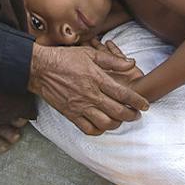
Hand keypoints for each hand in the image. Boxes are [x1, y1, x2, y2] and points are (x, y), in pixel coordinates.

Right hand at [29, 39, 146, 134]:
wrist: (40, 68)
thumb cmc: (65, 58)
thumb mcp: (90, 53)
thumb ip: (112, 60)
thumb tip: (131, 63)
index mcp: (97, 78)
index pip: (123, 94)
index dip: (137, 101)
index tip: (145, 105)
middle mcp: (90, 95)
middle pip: (118, 112)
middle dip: (131, 115)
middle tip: (136, 114)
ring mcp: (80, 106)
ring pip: (105, 123)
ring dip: (117, 124)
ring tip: (120, 120)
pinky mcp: (71, 114)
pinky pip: (88, 129)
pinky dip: (99, 131)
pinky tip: (102, 125)